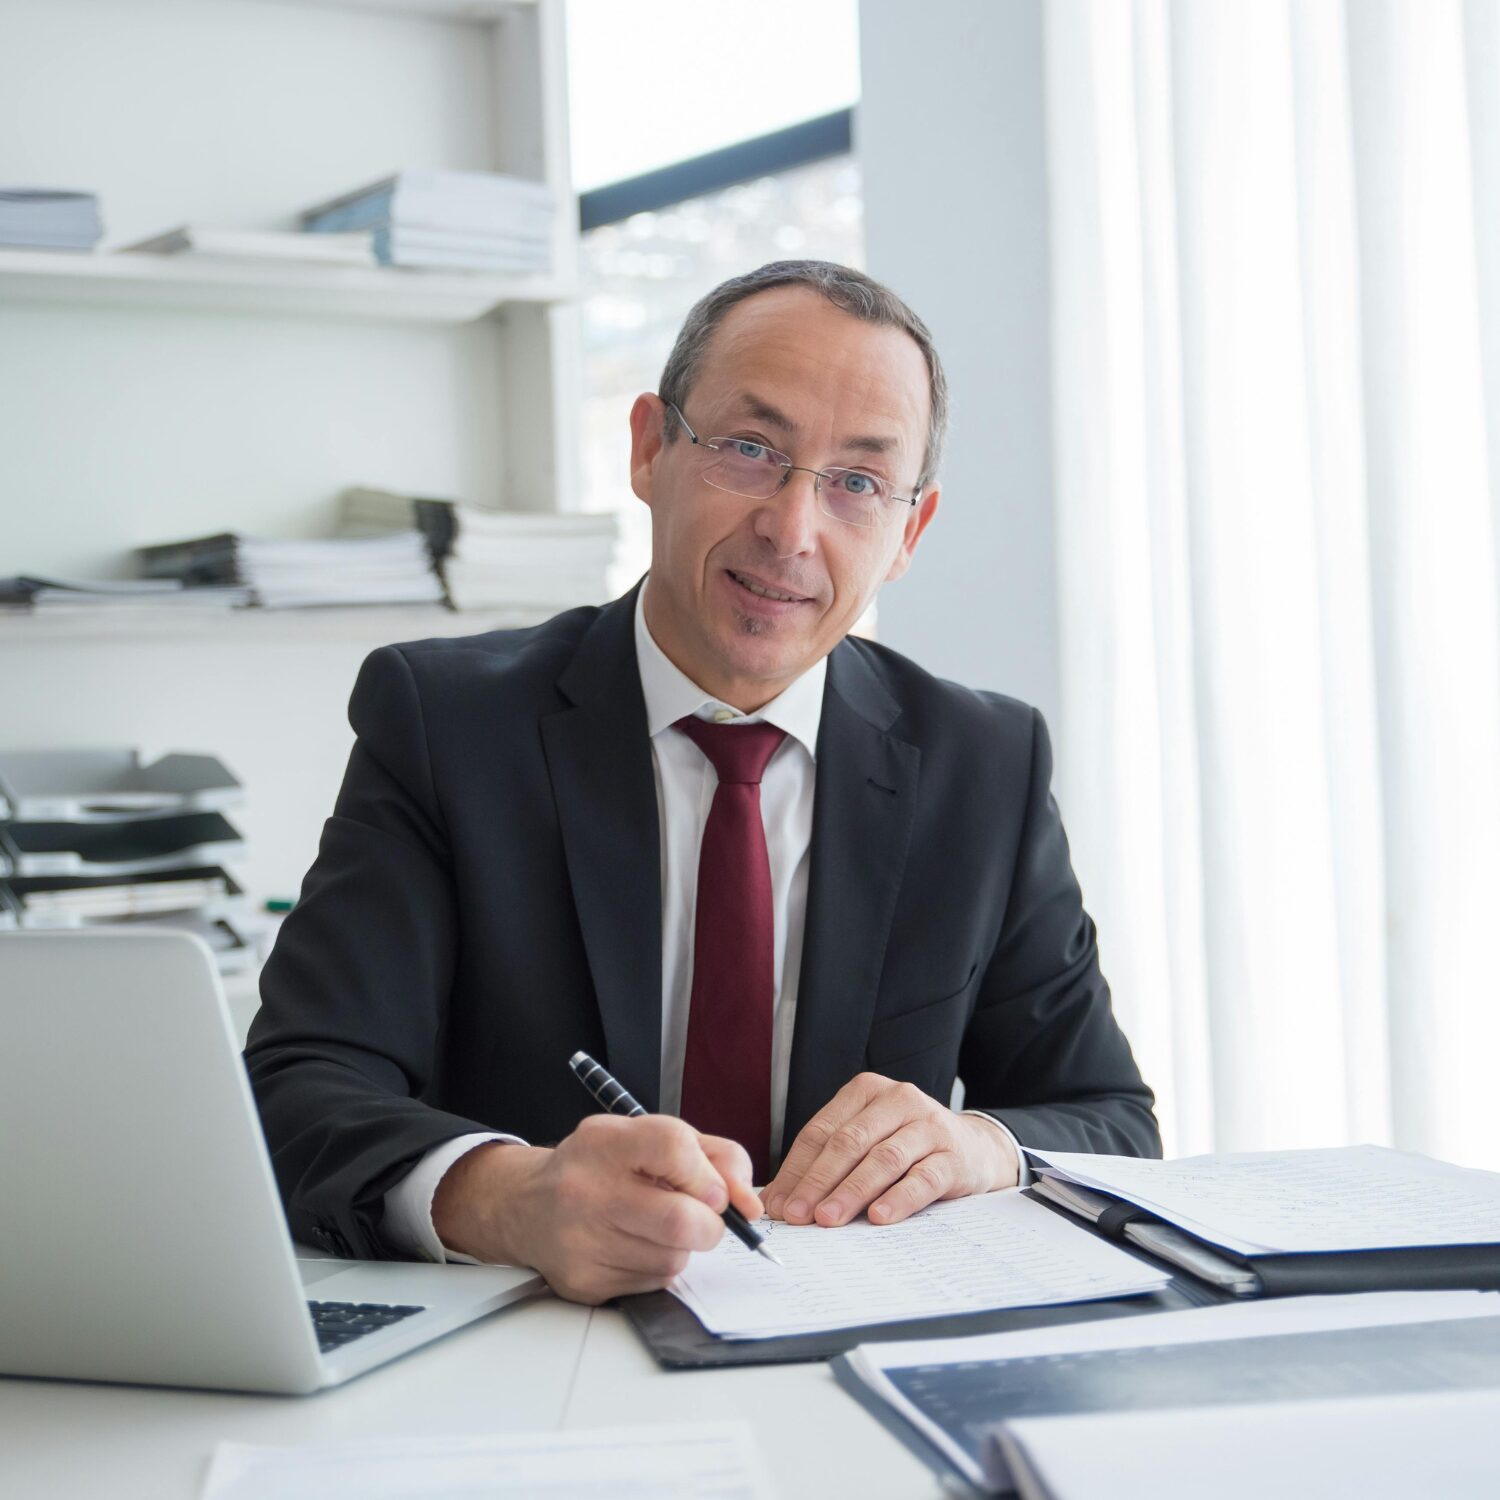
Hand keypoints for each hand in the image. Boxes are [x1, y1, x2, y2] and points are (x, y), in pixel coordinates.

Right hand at [430, 1115, 759, 1304]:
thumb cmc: (602, 1167)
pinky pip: (652, 1284)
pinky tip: (634, 1246)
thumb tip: (750, 1204)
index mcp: (605, 1141)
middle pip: (680, 1219)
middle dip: (709, 1225)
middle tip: (702, 1218)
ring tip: (655, 1226)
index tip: (716, 1191)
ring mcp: (581, 1240)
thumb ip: (712, 1157)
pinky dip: (658, 1268)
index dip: (708, 1174)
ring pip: (673, 1258)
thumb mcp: (651, 1138)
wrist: (529, 1205)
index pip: (673, 1147)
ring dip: (681, 1247)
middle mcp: (586, 1189)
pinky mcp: (583, 1282)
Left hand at [762, 1073, 1018, 1227]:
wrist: (974, 1148)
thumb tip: (778, 1200)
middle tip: (798, 1215)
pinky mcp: (954, 1155)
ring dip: (852, 1191)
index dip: (797, 1169)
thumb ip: (826, 1163)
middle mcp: (898, 1100)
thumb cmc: (907, 1146)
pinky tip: (879, 1216)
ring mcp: (928, 1126)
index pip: (822, 1131)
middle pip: (849, 1142)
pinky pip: (923, 1178)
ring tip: (829, 1219)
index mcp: (866, 1091)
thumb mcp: (867, 1141)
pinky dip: (899, 1198)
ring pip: (883, 1159)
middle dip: (818, 1181)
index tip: (779, 1204)